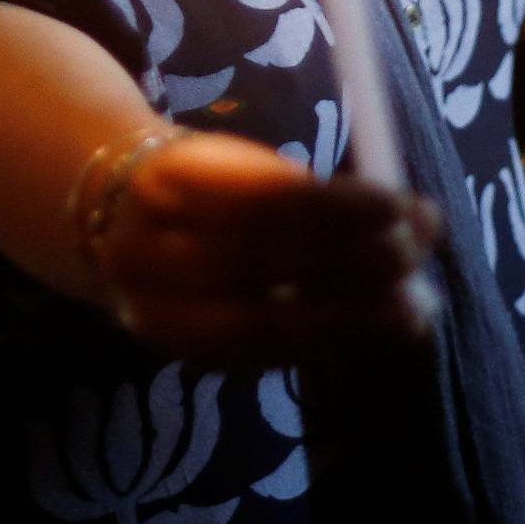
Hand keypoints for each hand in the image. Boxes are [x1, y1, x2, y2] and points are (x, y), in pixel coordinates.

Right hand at [97, 131, 441, 372]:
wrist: (104, 214)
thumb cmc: (202, 180)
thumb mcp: (238, 165)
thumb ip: (305, 196)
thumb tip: (405, 219)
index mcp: (171, 182)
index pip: (262, 201)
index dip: (339, 210)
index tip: (403, 203)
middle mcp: (152, 253)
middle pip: (261, 269)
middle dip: (353, 267)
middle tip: (420, 258)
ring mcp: (159, 314)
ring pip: (262, 328)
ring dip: (350, 321)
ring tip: (416, 308)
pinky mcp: (181, 353)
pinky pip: (261, 358)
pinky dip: (322, 347)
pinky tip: (370, 336)